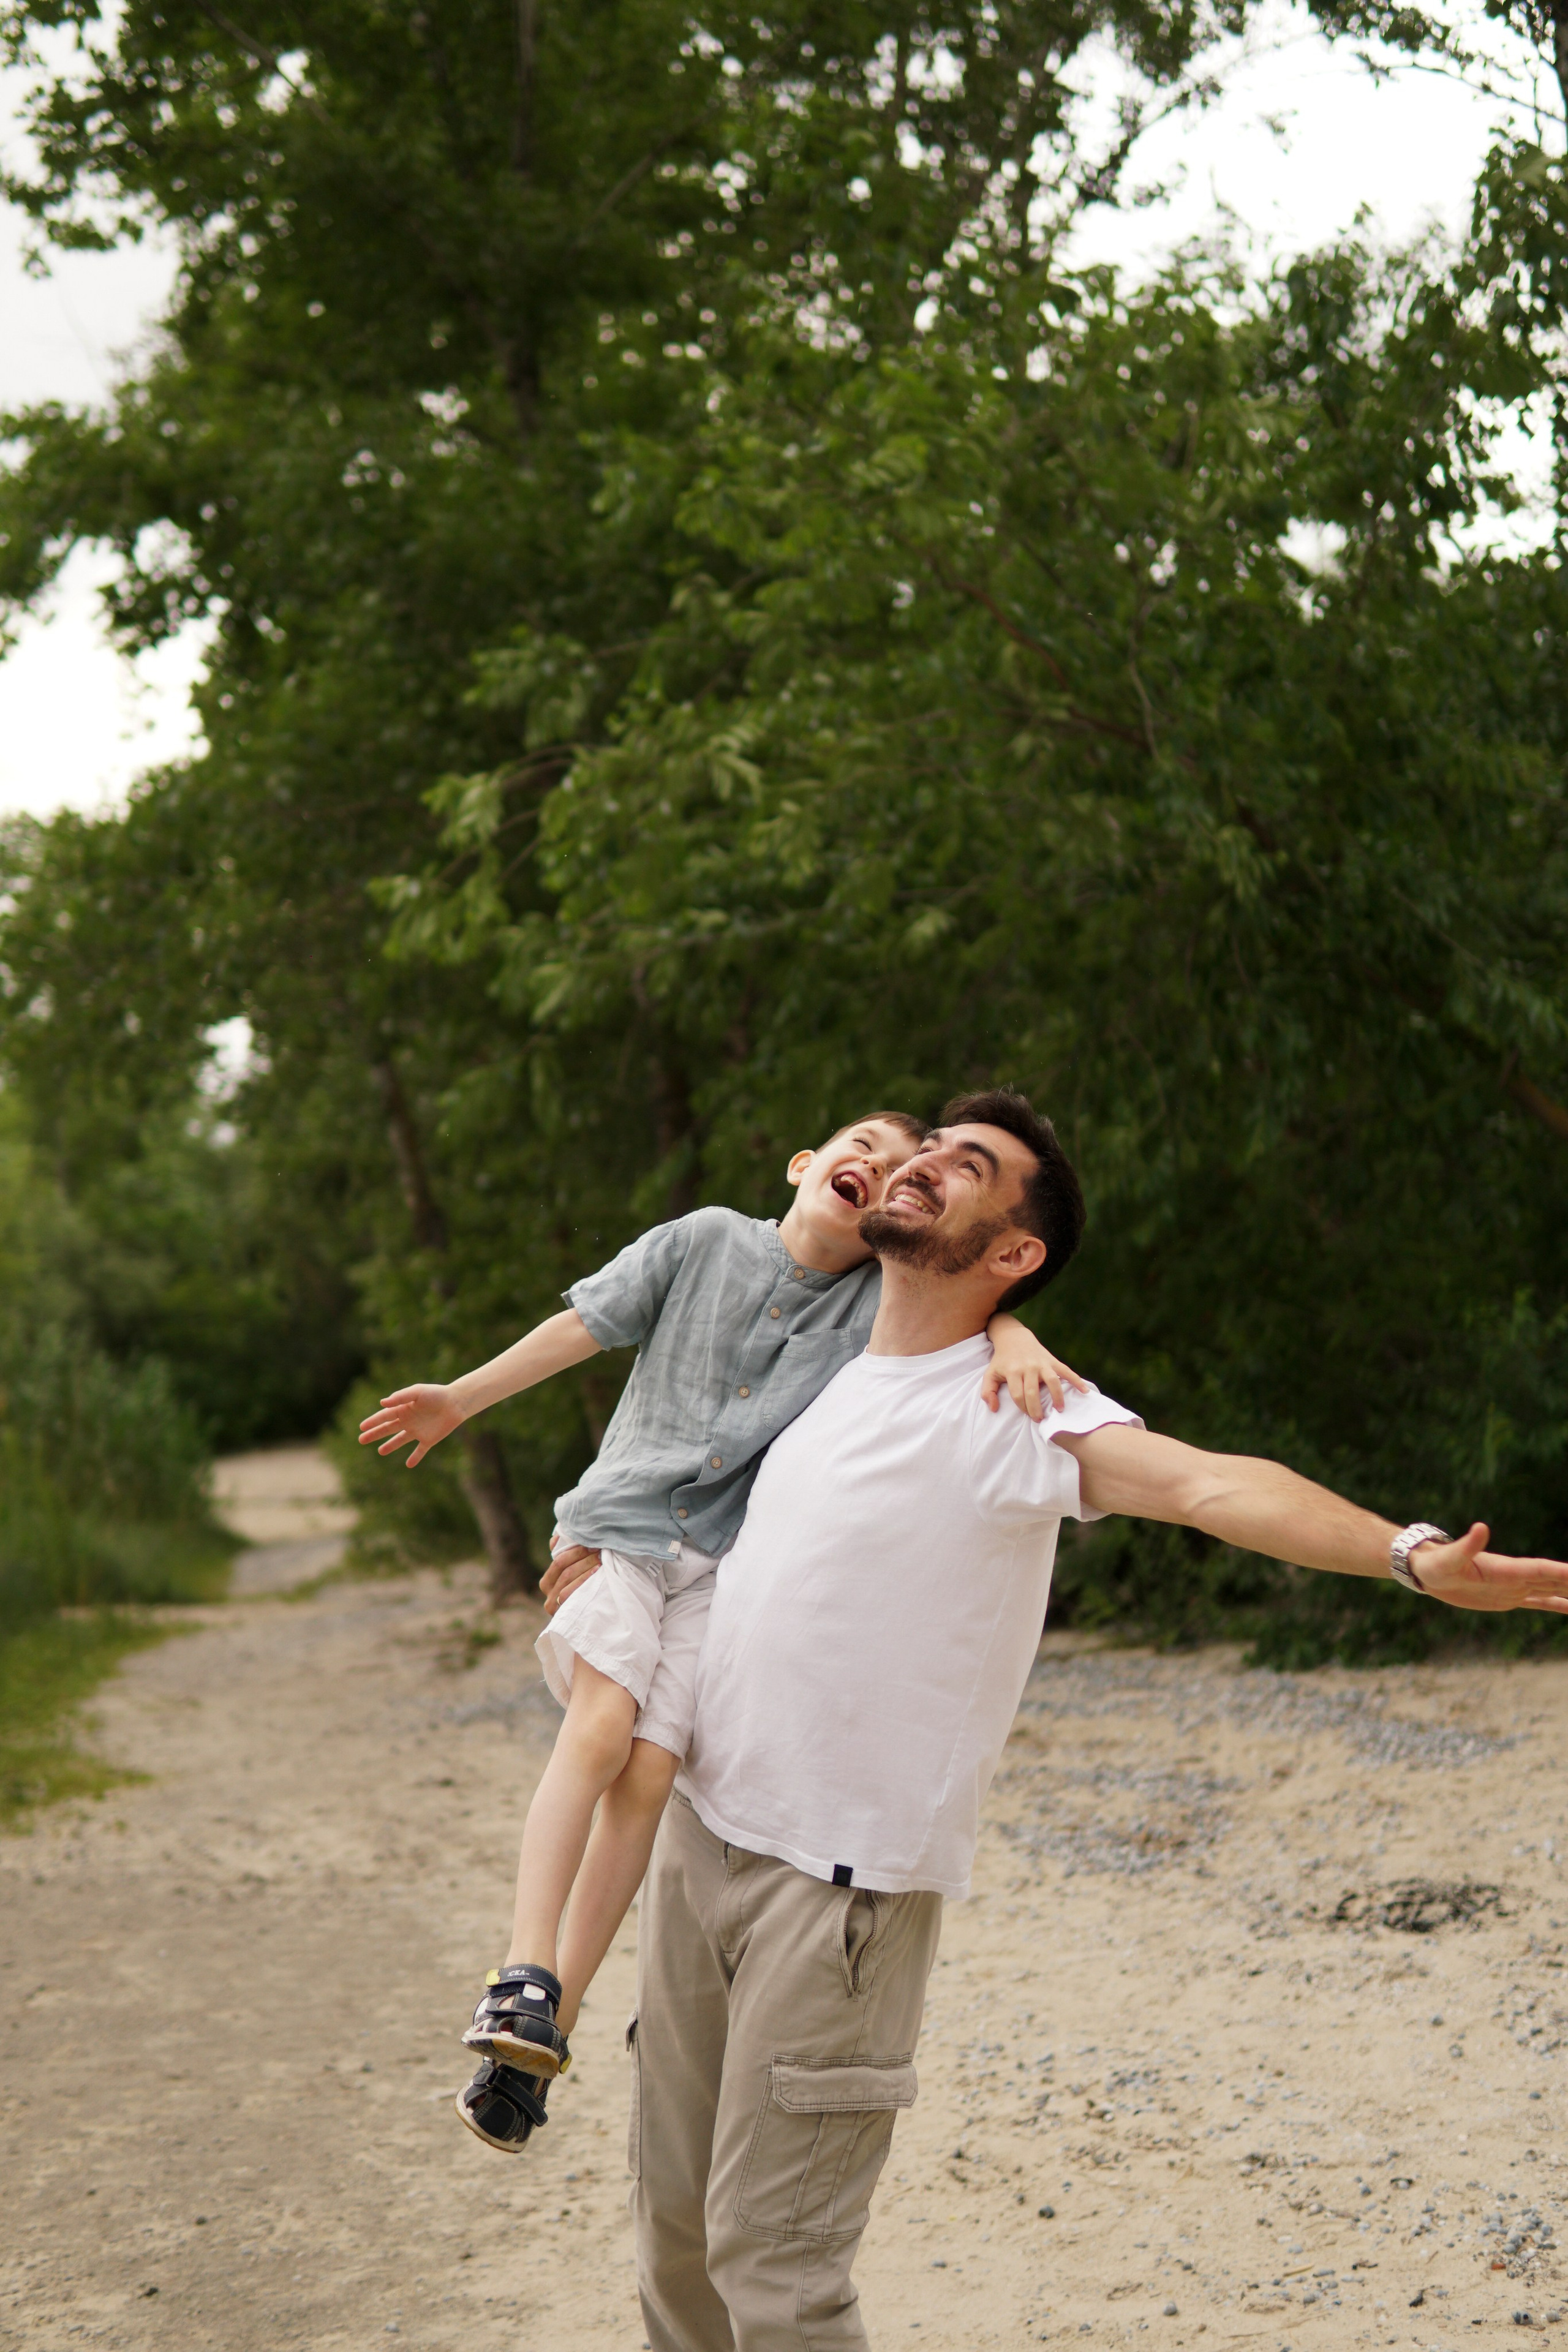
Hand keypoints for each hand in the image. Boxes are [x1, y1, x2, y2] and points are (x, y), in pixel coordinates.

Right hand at [357, 1384, 464, 1466]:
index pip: (384, 1417)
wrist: (457, 1402)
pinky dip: (415, 1458)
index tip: (361, 1427)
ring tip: (380, 1451)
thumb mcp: (417, 1392)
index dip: (373, 1422)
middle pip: (388, 1429)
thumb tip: (382, 1403)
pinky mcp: (429, 1439)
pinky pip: (420, 1451)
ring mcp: (418, 1431)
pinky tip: (409, 1465)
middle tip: (361, 1439)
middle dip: (375, 1434)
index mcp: (404, 1409)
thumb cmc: (436, 1394)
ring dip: (390, 1446)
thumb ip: (400, 1397)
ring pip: (400, 1440)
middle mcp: (409, 1420)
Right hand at [540, 1535, 602, 1614]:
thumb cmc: (580, 1587)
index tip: (591, 1543)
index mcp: (546, 1582)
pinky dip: (587, 1581)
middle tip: (599, 1550)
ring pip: (569, 1581)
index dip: (575, 1551)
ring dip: (587, 1567)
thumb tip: (557, 1537)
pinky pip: (574, 1594)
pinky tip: (598, 1573)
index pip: (558, 1561)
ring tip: (601, 1559)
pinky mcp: (566, 1614)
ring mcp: (557, 1607)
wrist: (590, 1617)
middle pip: (565, 1571)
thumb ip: (562, 1553)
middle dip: (583, 1558)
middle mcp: (548, 1596)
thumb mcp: (571, 1570)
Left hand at [980, 1340, 1090, 1421]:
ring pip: (1052, 1381)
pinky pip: (1066, 1371)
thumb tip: (994, 1409)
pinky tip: (1084, 1391)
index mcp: (1012, 1371)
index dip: (1022, 1408)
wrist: (1014, 1338)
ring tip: (1059, 1410)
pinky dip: (1077, 1380)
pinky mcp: (1052, 1360)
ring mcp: (1041, 1363)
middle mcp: (1028, 1367)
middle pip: (1033, 1392)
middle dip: (1036, 1409)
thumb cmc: (1002, 1361)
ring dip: (1057, 1397)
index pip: (1018, 1395)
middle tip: (1040, 1419)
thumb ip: (987, 1392)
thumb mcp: (990, 1374)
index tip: (1027, 1415)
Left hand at [1413, 1523, 1567, 1613]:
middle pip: (1555, 1578)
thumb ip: (1467, 1545)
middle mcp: (1516, 1576)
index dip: (1564, 1571)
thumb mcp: (1449, 1558)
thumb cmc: (1435, 1563)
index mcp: (1507, 1568)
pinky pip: (1538, 1602)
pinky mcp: (1507, 1598)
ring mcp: (1514, 1587)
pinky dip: (1557, 1604)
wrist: (1426, 1570)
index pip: (1544, 1569)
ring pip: (1552, 1590)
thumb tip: (1481, 1527)